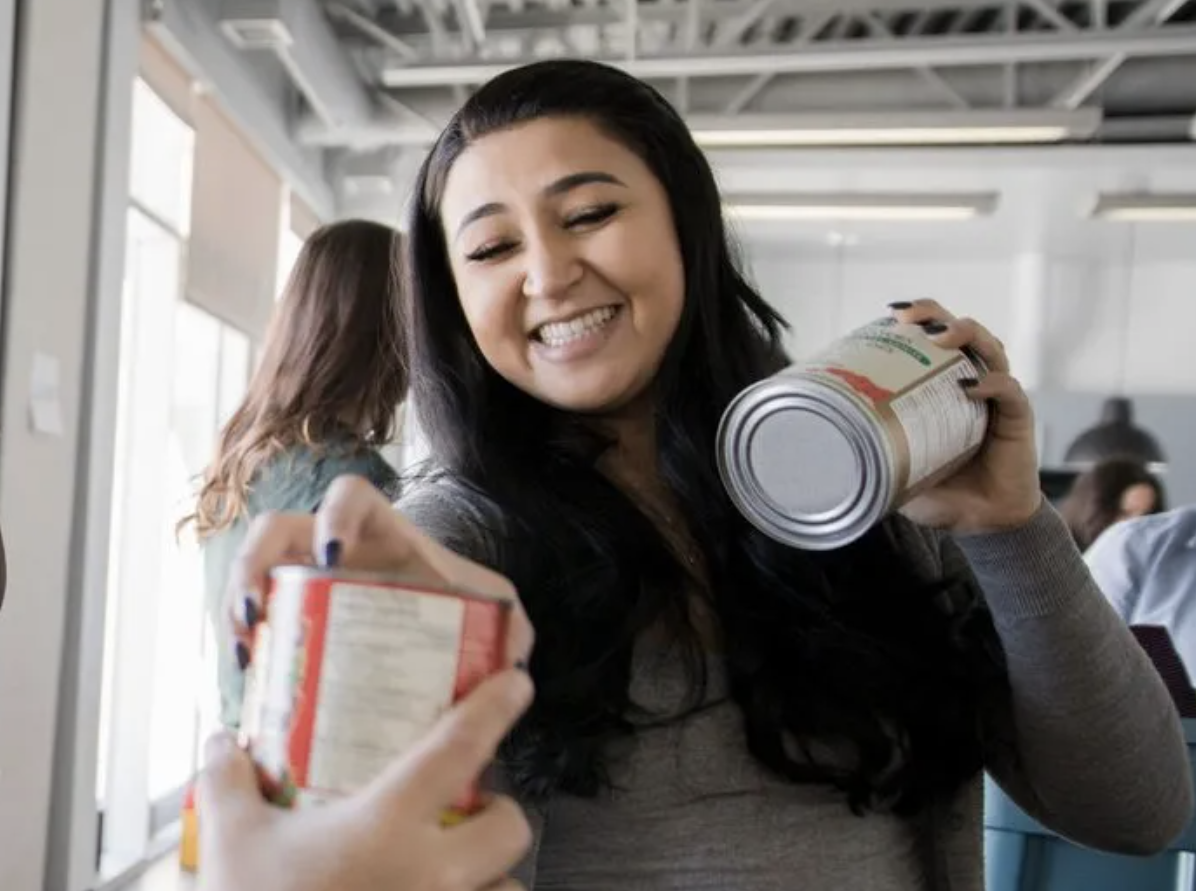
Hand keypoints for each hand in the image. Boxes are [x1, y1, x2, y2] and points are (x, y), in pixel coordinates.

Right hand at [198, 668, 534, 890]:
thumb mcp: (232, 847)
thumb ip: (228, 788)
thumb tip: (221, 745)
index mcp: (386, 827)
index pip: (459, 749)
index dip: (494, 708)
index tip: (515, 683)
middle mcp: (430, 874)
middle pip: (509, 829)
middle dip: (500, 816)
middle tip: (470, 813)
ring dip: (491, 880)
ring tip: (456, 876)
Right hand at [227, 474, 532, 664]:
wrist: (438, 643)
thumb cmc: (458, 608)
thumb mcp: (488, 607)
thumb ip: (508, 621)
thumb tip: (513, 656)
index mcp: (380, 531)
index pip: (348, 494)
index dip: (332, 514)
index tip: (330, 555)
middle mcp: (331, 547)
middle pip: (274, 530)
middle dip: (252, 564)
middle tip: (256, 614)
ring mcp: (302, 581)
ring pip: (248, 575)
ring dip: (233, 609)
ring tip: (243, 658)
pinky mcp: (289, 618)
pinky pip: (251, 623)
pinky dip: (244, 650)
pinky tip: (248, 686)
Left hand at [889, 300, 1042, 533]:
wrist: (980, 523)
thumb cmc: (939, 490)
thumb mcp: (894, 468)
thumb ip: (868, 456)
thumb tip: (821, 455)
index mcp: (939, 384)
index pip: (930, 338)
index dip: (915, 318)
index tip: (891, 314)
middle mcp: (970, 380)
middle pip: (958, 329)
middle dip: (935, 314)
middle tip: (910, 318)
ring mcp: (996, 395)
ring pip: (989, 347)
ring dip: (966, 334)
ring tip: (941, 338)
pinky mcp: (1017, 416)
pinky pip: (1009, 391)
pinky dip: (992, 384)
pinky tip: (971, 388)